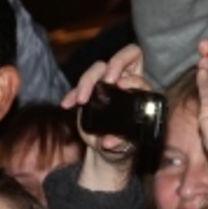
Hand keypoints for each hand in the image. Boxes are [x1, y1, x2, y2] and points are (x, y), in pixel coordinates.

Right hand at [62, 44, 150, 190]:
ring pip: (98, 68)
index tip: (121, 85)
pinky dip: (72, 94)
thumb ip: (120, 145)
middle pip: (121, 57)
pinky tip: (67, 105)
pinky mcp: (89, 93)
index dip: (132, 75)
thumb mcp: (125, 147)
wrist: (109, 151)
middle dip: (114, 63)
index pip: (140, 70)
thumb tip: (109, 142)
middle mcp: (123, 82)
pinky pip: (78, 87)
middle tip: (107, 80)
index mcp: (139, 90)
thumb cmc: (124, 146)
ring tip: (81, 100)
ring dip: (87, 80)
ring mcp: (105, 85)